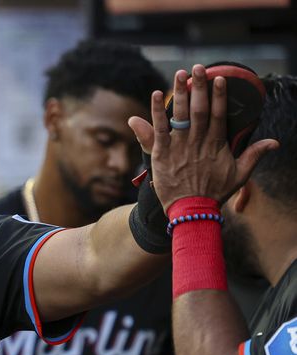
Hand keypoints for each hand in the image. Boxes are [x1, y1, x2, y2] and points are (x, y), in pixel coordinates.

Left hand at [128, 65, 277, 211]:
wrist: (191, 211)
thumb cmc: (214, 193)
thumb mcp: (239, 175)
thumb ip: (254, 155)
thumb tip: (274, 142)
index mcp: (216, 145)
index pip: (219, 114)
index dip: (219, 96)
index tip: (219, 78)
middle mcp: (198, 142)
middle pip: (199, 109)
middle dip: (199, 87)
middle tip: (198, 67)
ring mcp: (179, 147)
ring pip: (179, 115)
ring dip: (179, 93)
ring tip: (179, 74)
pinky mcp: (162, 154)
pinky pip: (159, 129)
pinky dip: (156, 112)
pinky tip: (156, 95)